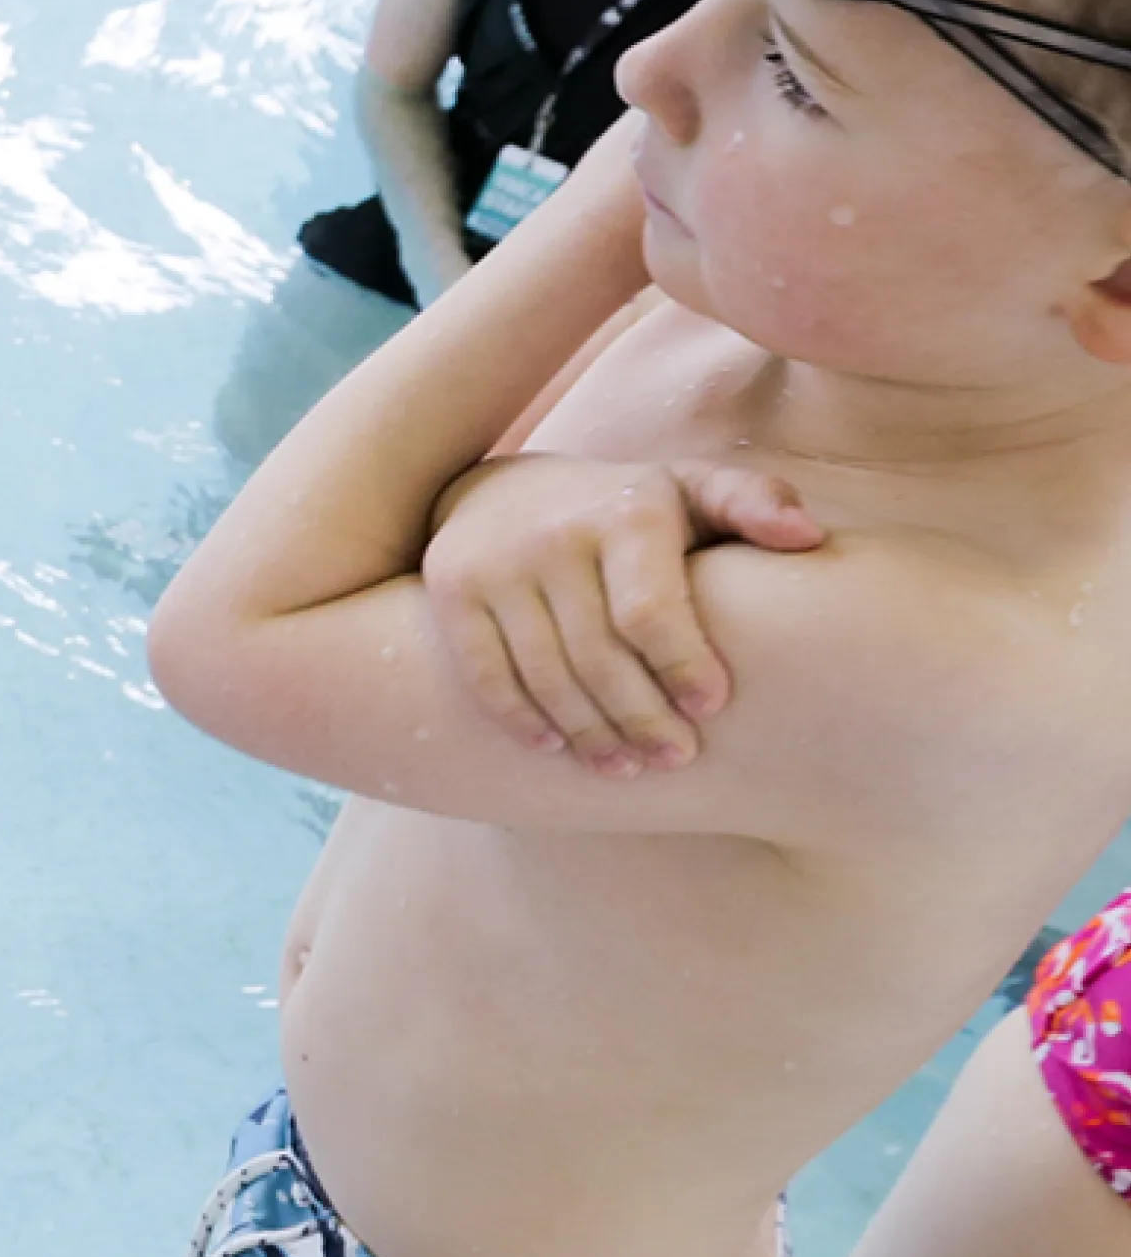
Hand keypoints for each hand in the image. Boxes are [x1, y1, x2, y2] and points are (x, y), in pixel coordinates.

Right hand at [422, 454, 824, 770]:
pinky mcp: (450, 590)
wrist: (500, 489)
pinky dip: (520, 718)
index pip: (650, 611)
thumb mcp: (689, 489)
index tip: (711, 707)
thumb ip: (751, 504)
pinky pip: (487, 673)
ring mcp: (495, 564)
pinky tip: (554, 745)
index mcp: (626, 512)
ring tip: (623, 767)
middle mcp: (553, 534)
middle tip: (674, 758)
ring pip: (545, 673)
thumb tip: (807, 537)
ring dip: (588, 732)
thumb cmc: (622, 508)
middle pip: (599, 654)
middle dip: (641, 717)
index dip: (682, 667)